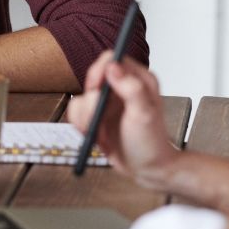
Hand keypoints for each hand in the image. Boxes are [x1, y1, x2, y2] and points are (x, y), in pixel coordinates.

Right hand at [66, 54, 177, 185]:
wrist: (147, 169)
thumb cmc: (151, 143)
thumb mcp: (144, 114)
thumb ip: (131, 87)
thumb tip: (113, 65)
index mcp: (138, 79)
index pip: (111, 59)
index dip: (99, 71)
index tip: (95, 89)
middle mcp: (121, 87)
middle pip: (92, 78)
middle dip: (91, 101)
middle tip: (98, 118)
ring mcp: (108, 101)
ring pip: (82, 96)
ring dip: (85, 117)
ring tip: (100, 133)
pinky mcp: (97, 115)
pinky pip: (77, 111)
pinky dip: (81, 124)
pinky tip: (96, 136)